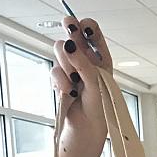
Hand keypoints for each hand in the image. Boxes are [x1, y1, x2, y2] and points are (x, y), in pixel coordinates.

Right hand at [51, 15, 112, 144]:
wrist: (85, 130)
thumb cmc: (99, 109)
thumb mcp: (95, 84)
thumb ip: (83, 63)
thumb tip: (68, 44)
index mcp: (101, 59)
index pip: (93, 34)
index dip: (87, 26)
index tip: (81, 26)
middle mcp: (86, 61)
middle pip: (72, 35)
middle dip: (70, 34)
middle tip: (69, 33)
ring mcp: (71, 69)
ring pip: (60, 51)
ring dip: (66, 63)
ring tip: (75, 81)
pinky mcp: (59, 80)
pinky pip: (54, 70)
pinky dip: (60, 80)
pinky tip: (69, 92)